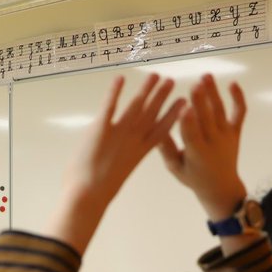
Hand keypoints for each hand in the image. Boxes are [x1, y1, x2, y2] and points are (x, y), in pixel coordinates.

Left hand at [52, 74, 182, 253]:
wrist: (88, 195)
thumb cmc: (98, 191)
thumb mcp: (118, 172)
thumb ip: (122, 158)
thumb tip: (120, 154)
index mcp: (139, 152)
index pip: (161, 130)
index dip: (172, 115)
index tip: (183, 104)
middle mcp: (133, 140)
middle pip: (151, 113)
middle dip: (161, 96)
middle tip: (171, 81)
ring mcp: (118, 133)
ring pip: (136, 106)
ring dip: (146, 89)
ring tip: (156, 75)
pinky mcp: (100, 128)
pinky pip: (110, 105)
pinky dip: (115, 91)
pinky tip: (121, 78)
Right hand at [157, 74, 248, 220]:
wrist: (221, 187)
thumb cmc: (193, 177)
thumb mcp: (174, 167)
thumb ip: (166, 148)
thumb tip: (154, 129)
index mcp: (197, 154)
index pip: (191, 135)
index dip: (187, 122)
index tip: (183, 108)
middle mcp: (214, 143)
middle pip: (207, 119)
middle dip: (201, 102)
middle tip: (195, 84)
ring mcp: (227, 136)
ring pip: (220, 112)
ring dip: (214, 93)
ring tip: (205, 76)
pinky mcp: (235, 132)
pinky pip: (239, 113)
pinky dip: (238, 99)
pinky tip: (232, 84)